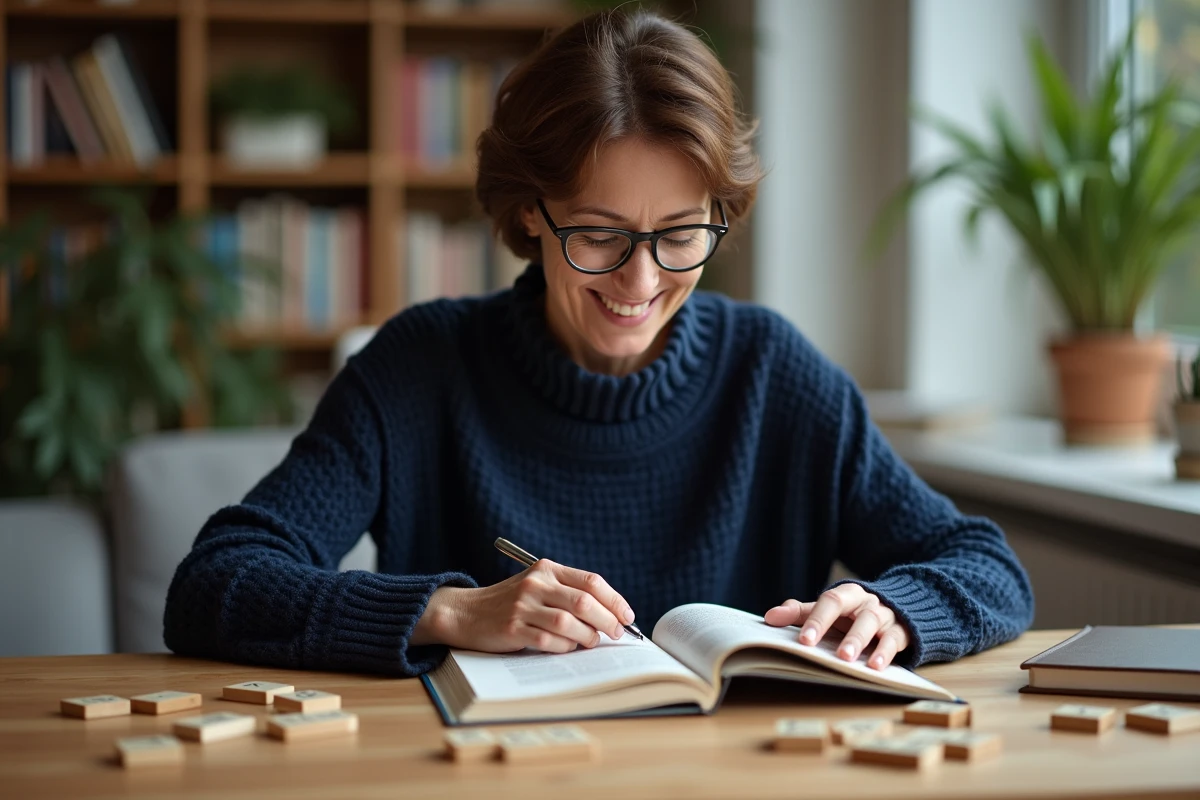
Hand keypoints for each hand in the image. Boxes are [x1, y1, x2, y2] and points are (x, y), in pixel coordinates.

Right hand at [411, 559, 635, 653]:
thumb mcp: (538, 586)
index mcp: (546, 568)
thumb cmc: (510, 602)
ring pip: (570, 623)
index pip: (591, 581)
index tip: (627, 616)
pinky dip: (564, 648)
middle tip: (616, 633)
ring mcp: (523, 606)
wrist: (466, 612)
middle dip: (608, 621)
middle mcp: (536, 584)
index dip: (614, 600)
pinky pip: (549, 641)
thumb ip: (568, 593)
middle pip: (585, 602)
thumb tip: (611, 615)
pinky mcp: (512, 628)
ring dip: (587, 637)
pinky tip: (565, 648)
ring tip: (590, 642)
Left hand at [763, 584, 909, 669]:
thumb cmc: (851, 614)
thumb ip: (799, 613)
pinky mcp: (901, 632)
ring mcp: (886, 616)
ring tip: (848, 660)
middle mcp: (867, 602)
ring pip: (874, 623)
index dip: (817, 620)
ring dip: (861, 641)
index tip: (804, 640)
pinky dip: (885, 652)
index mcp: (847, 594)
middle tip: (832, 654)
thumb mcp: (826, 612)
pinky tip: (876, 667)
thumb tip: (769, 617)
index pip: (830, 601)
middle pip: (855, 611)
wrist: (896, 610)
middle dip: (842, 631)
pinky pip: (894, 640)